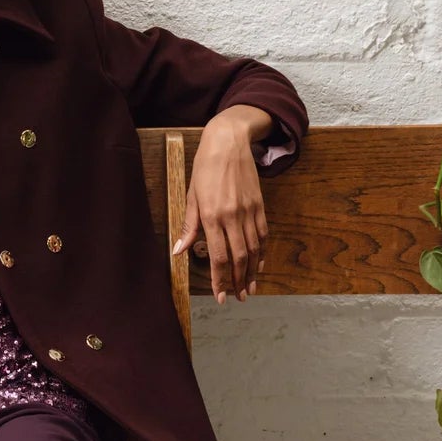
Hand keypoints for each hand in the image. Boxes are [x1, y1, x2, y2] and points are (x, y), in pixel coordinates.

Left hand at [172, 107, 269, 303]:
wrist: (229, 142)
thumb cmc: (205, 168)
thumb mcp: (191, 195)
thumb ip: (188, 226)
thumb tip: (178, 252)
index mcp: (212, 216)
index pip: (218, 256)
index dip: (220, 280)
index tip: (221, 296)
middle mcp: (232, 216)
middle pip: (239, 257)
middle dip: (238, 281)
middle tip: (238, 298)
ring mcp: (248, 211)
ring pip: (254, 249)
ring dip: (252, 272)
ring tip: (250, 289)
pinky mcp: (259, 205)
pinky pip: (263, 234)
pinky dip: (262, 252)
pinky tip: (259, 264)